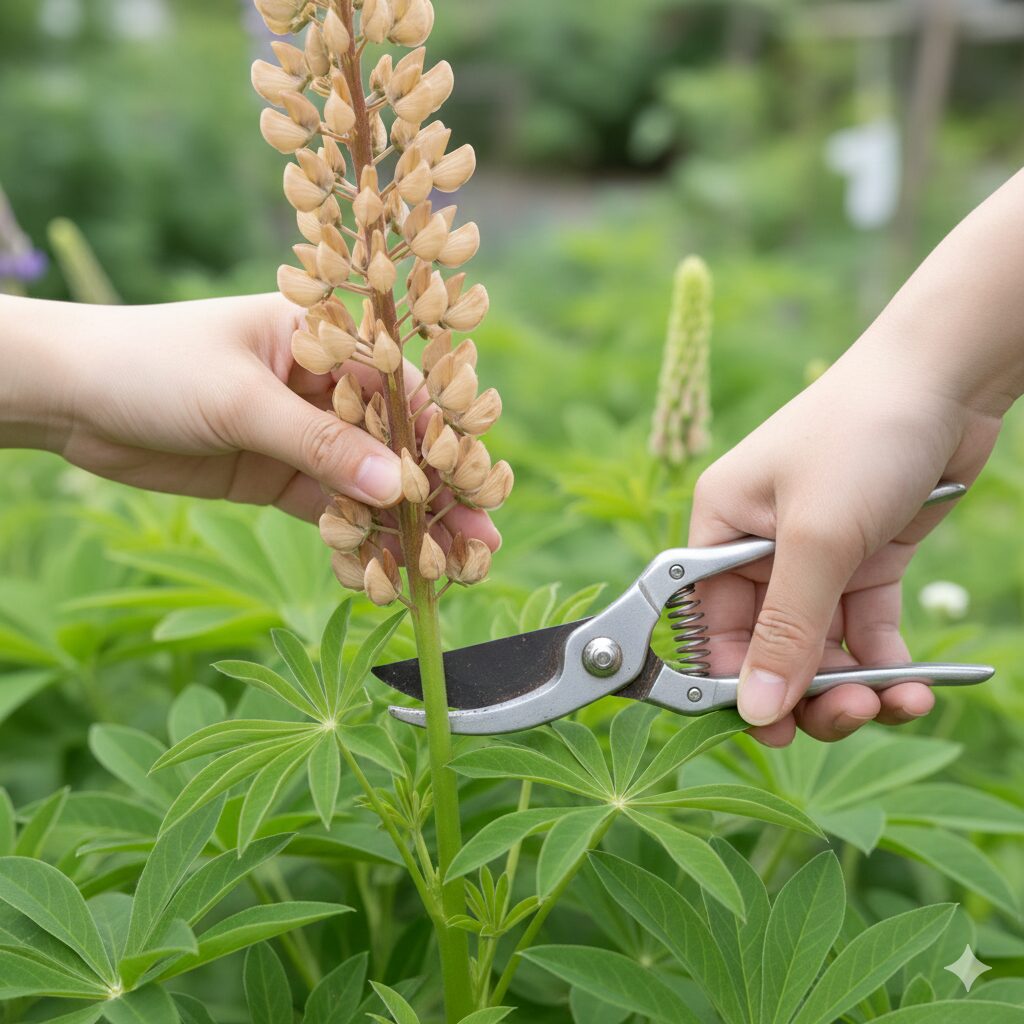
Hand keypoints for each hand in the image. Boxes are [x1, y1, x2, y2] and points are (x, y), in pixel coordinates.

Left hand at [0, 292, 498, 547]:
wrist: (67, 399)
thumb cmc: (150, 367)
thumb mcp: (240, 401)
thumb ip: (321, 446)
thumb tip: (401, 489)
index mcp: (323, 335)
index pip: (402, 387)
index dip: (443, 437)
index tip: (478, 485)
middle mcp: (322, 383)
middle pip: (396, 442)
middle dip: (438, 492)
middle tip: (480, 542)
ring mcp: (302, 433)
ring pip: (368, 483)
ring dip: (406, 526)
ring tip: (448, 571)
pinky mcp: (277, 475)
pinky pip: (330, 511)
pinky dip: (357, 542)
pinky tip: (386, 575)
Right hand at [689, 338, 1000, 745]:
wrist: (946, 378)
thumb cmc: (860, 435)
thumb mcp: (817, 538)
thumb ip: (785, 630)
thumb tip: (755, 712)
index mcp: (718, 532)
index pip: (708, 628)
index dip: (733, 681)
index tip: (773, 728)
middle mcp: (758, 549)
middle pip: (765, 647)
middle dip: (803, 691)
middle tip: (846, 718)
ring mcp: (815, 558)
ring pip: (819, 648)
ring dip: (852, 686)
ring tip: (892, 704)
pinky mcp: (865, 560)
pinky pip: (864, 630)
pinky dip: (886, 663)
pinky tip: (913, 686)